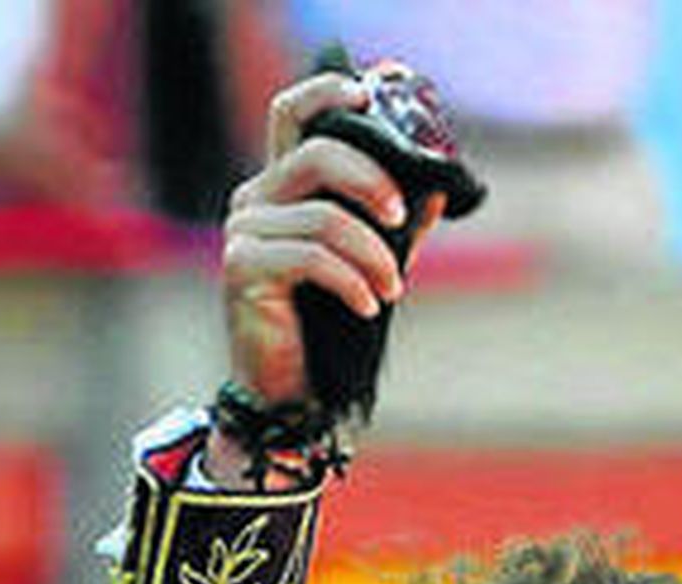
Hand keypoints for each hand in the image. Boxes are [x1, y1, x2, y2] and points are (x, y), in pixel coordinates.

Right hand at [220, 72, 412, 409]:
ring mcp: (243, 231)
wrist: (288, 392)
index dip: (327, 92)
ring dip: (373, 256)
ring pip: (324, 218)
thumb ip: (395, 227)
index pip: (293, 113)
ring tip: (392, 291)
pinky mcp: (243, 267)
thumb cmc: (326, 326)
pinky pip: (312, 259)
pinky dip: (352, 282)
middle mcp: (255, 198)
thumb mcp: (368, 265)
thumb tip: (438, 194)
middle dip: (371, 181)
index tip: (369, 93)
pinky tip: (368, 307)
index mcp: (281, 185)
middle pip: (316, 154)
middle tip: (402, 219)